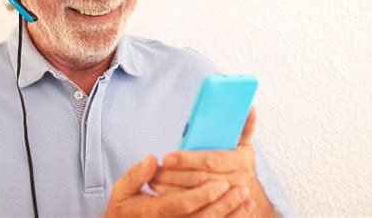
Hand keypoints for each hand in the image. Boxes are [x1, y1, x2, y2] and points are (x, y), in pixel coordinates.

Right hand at [103, 155, 247, 216]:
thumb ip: (136, 174)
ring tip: (248, 200)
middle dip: (224, 204)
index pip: (181, 205)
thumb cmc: (125, 208)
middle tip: (242, 189)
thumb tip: (152, 160)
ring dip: (231, 215)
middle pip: (201, 217)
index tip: (220, 184)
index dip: (202, 196)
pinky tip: (243, 213)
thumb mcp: (123, 190)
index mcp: (152, 212)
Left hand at [150, 108, 258, 215]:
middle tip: (155, 169)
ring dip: (171, 188)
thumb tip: (250, 108)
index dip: (187, 159)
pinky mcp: (219, 210)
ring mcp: (228, 199)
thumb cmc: (239, 162)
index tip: (167, 157)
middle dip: (174, 175)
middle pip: (200, 180)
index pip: (210, 160)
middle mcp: (237, 181)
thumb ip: (245, 125)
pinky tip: (161, 193)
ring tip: (153, 180)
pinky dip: (175, 199)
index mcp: (241, 161)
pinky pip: (194, 208)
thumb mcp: (244, 143)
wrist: (248, 194)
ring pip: (195, 195)